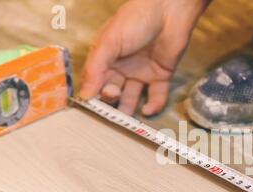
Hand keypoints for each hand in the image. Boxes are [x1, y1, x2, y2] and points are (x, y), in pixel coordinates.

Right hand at [79, 0, 208, 115]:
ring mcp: (142, 73)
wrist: (168, 11)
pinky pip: (156, 96)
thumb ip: (95, 68)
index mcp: (106, 58)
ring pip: (133, 97)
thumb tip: (84, 94)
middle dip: (110, 102)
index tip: (92, 107)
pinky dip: (153, 106)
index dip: (94, 95)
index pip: (96, 82)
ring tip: (126, 118)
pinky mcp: (161, 76)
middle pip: (113, 92)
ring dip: (129, 109)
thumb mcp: (108, 43)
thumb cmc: (135, 20)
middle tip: (110, 109)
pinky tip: (146, 110)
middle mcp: (122, 68)